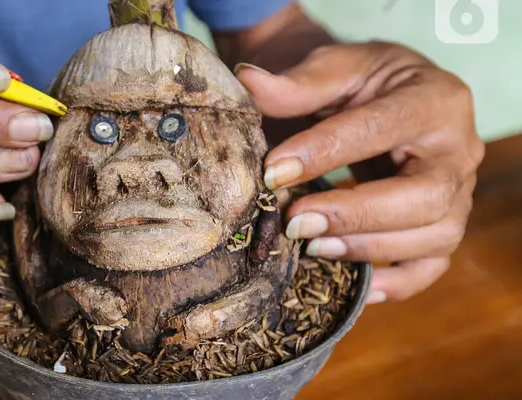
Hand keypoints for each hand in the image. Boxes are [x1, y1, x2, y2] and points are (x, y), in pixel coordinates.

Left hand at [236, 42, 484, 303]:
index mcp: (436, 99)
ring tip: (313, 247)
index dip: (325, 152)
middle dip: (355, 214)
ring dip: (369, 248)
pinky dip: (397, 283)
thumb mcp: (334, 68)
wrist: (386, 97)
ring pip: (435, 236)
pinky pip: (433, 265)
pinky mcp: (446, 224)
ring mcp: (460, 192)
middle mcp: (459, 150)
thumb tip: (248, 82)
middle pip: (426, 196)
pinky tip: (354, 286)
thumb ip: (297, 82)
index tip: (272, 171)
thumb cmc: (361, 82)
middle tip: (296, 222)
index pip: (382, 129)